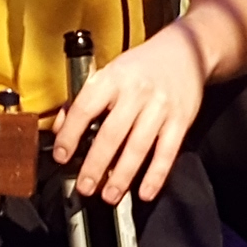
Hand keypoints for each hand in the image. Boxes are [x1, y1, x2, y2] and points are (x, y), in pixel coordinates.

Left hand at [49, 26, 205, 205]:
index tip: (61, 156)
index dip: (70, 135)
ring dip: (122, 176)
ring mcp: (160, 108)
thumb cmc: (142, 66)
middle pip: (111, 134)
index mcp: (113, 79)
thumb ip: (85, 98)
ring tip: (109, 196)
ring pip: (138, 147)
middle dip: (95, 165)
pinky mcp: (180, 121)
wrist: (185, 51)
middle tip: (84, 186)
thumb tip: (62, 128)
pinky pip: (167, 153)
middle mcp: (136, 93)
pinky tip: (145, 192)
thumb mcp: (110, 72)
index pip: (85, 108)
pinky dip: (156, 175)